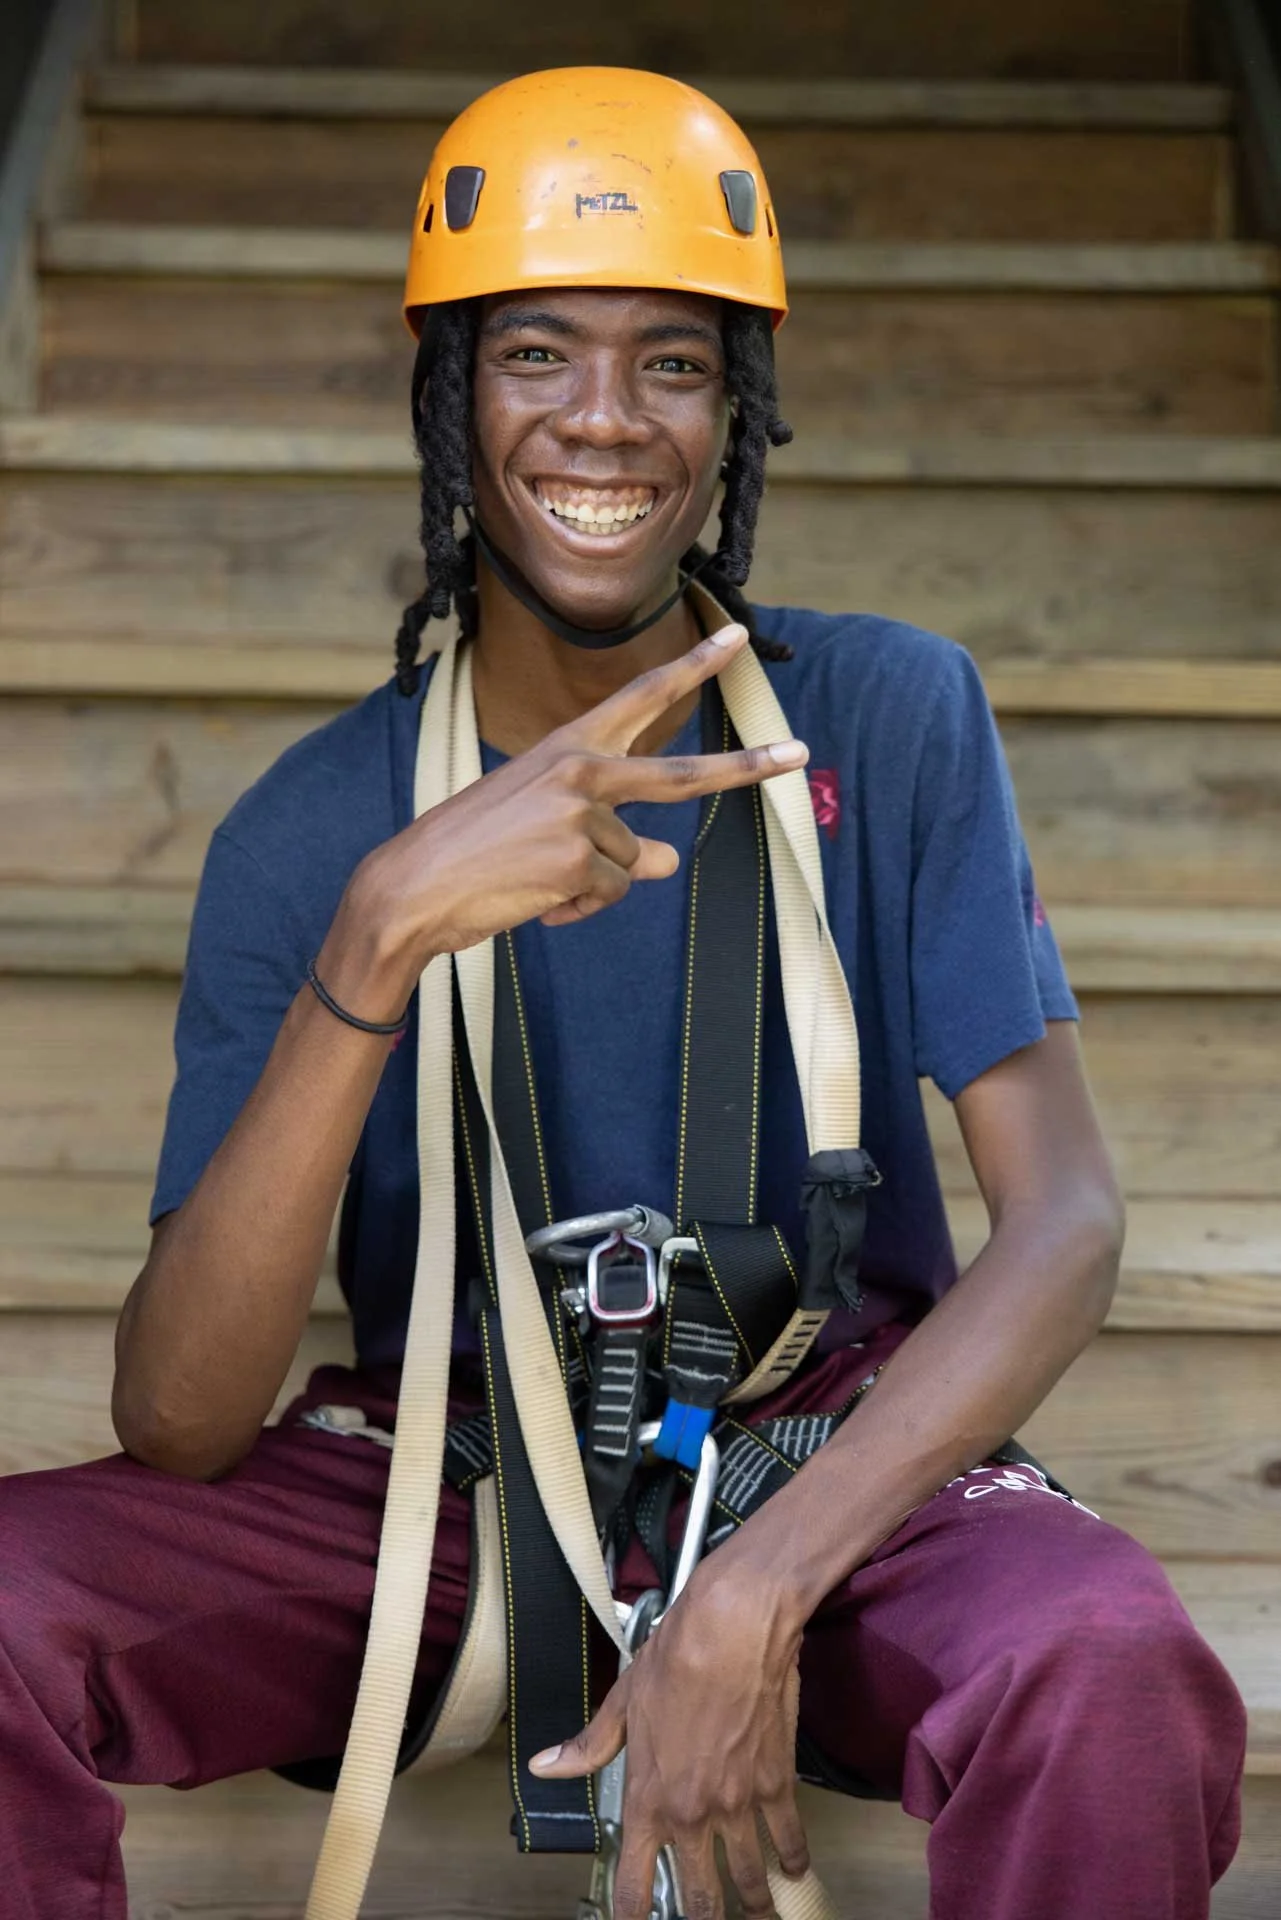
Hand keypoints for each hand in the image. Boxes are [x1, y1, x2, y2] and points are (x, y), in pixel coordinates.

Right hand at [355, 623, 807, 964]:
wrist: (414, 886)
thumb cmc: (477, 854)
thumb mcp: (545, 829)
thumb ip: (611, 833)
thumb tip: (670, 861)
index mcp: (568, 747)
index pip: (640, 697)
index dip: (691, 667)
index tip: (734, 637)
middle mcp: (580, 770)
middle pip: (682, 773)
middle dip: (747, 767)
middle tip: (801, 753)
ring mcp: (581, 814)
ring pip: (632, 864)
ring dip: (592, 884)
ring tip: (534, 878)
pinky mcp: (577, 861)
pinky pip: (609, 895)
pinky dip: (577, 908)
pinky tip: (533, 898)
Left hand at [530, 1563, 810, 1918]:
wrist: (732, 1631)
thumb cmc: (674, 1659)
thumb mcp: (623, 1702)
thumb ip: (589, 1746)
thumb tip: (546, 1766)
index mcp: (648, 1799)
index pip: (633, 1884)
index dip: (632, 1918)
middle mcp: (692, 1814)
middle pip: (699, 1897)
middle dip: (703, 1917)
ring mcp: (737, 1805)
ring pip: (748, 1879)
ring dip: (753, 1902)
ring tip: (756, 1911)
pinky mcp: (776, 1785)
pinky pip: (787, 1839)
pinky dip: (791, 1861)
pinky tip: (792, 1871)